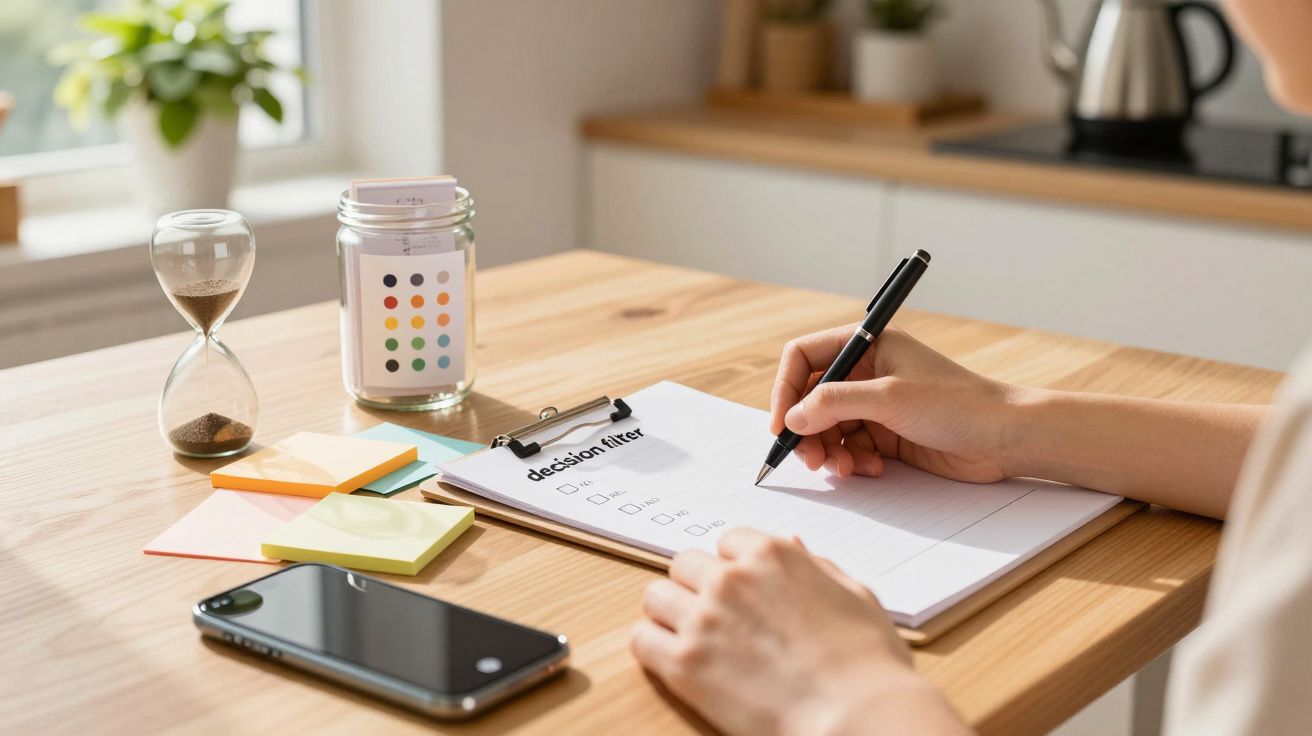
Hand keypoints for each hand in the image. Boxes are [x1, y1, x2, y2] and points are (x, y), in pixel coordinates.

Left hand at [631, 529, 967, 735]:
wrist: (859, 716)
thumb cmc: (868, 663)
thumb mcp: (852, 594)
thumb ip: (814, 565)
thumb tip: (792, 544)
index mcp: (772, 555)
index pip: (727, 541)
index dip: (733, 567)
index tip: (740, 590)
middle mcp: (731, 579)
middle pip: (685, 564)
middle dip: (697, 586)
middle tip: (715, 616)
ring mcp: (704, 619)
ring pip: (656, 596)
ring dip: (671, 613)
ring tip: (693, 638)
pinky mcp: (684, 663)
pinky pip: (641, 639)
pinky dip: (652, 647)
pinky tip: (674, 660)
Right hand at [770, 326, 1018, 482]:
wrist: (1005, 438)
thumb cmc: (958, 404)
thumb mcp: (890, 398)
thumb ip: (835, 403)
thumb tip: (792, 417)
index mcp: (867, 344)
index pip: (804, 357)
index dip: (786, 389)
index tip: (782, 424)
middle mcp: (866, 372)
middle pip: (810, 398)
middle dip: (806, 429)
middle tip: (810, 459)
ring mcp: (875, 404)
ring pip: (826, 427)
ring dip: (828, 450)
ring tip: (844, 468)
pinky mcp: (886, 434)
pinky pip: (848, 447)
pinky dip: (850, 461)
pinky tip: (870, 469)